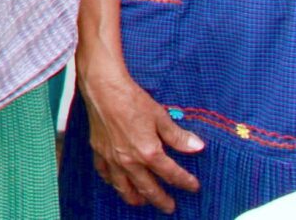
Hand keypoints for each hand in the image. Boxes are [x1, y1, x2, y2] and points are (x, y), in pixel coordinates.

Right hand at [79, 61, 201, 212]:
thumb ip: (178, 136)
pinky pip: (104, 173)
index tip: (193, 187)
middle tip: (169, 207)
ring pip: (123, 187)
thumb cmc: (132, 99)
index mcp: (148, 152)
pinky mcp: (98, 150)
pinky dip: (111, 181)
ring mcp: (112, 158)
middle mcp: (130, 161)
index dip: (185, 182)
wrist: (103, 87)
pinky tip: (115, 182)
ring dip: (135, 197)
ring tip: (142, 201)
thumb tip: (197, 147)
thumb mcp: (160, 117)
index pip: (171, 174)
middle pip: (148, 189)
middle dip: (161, 200)